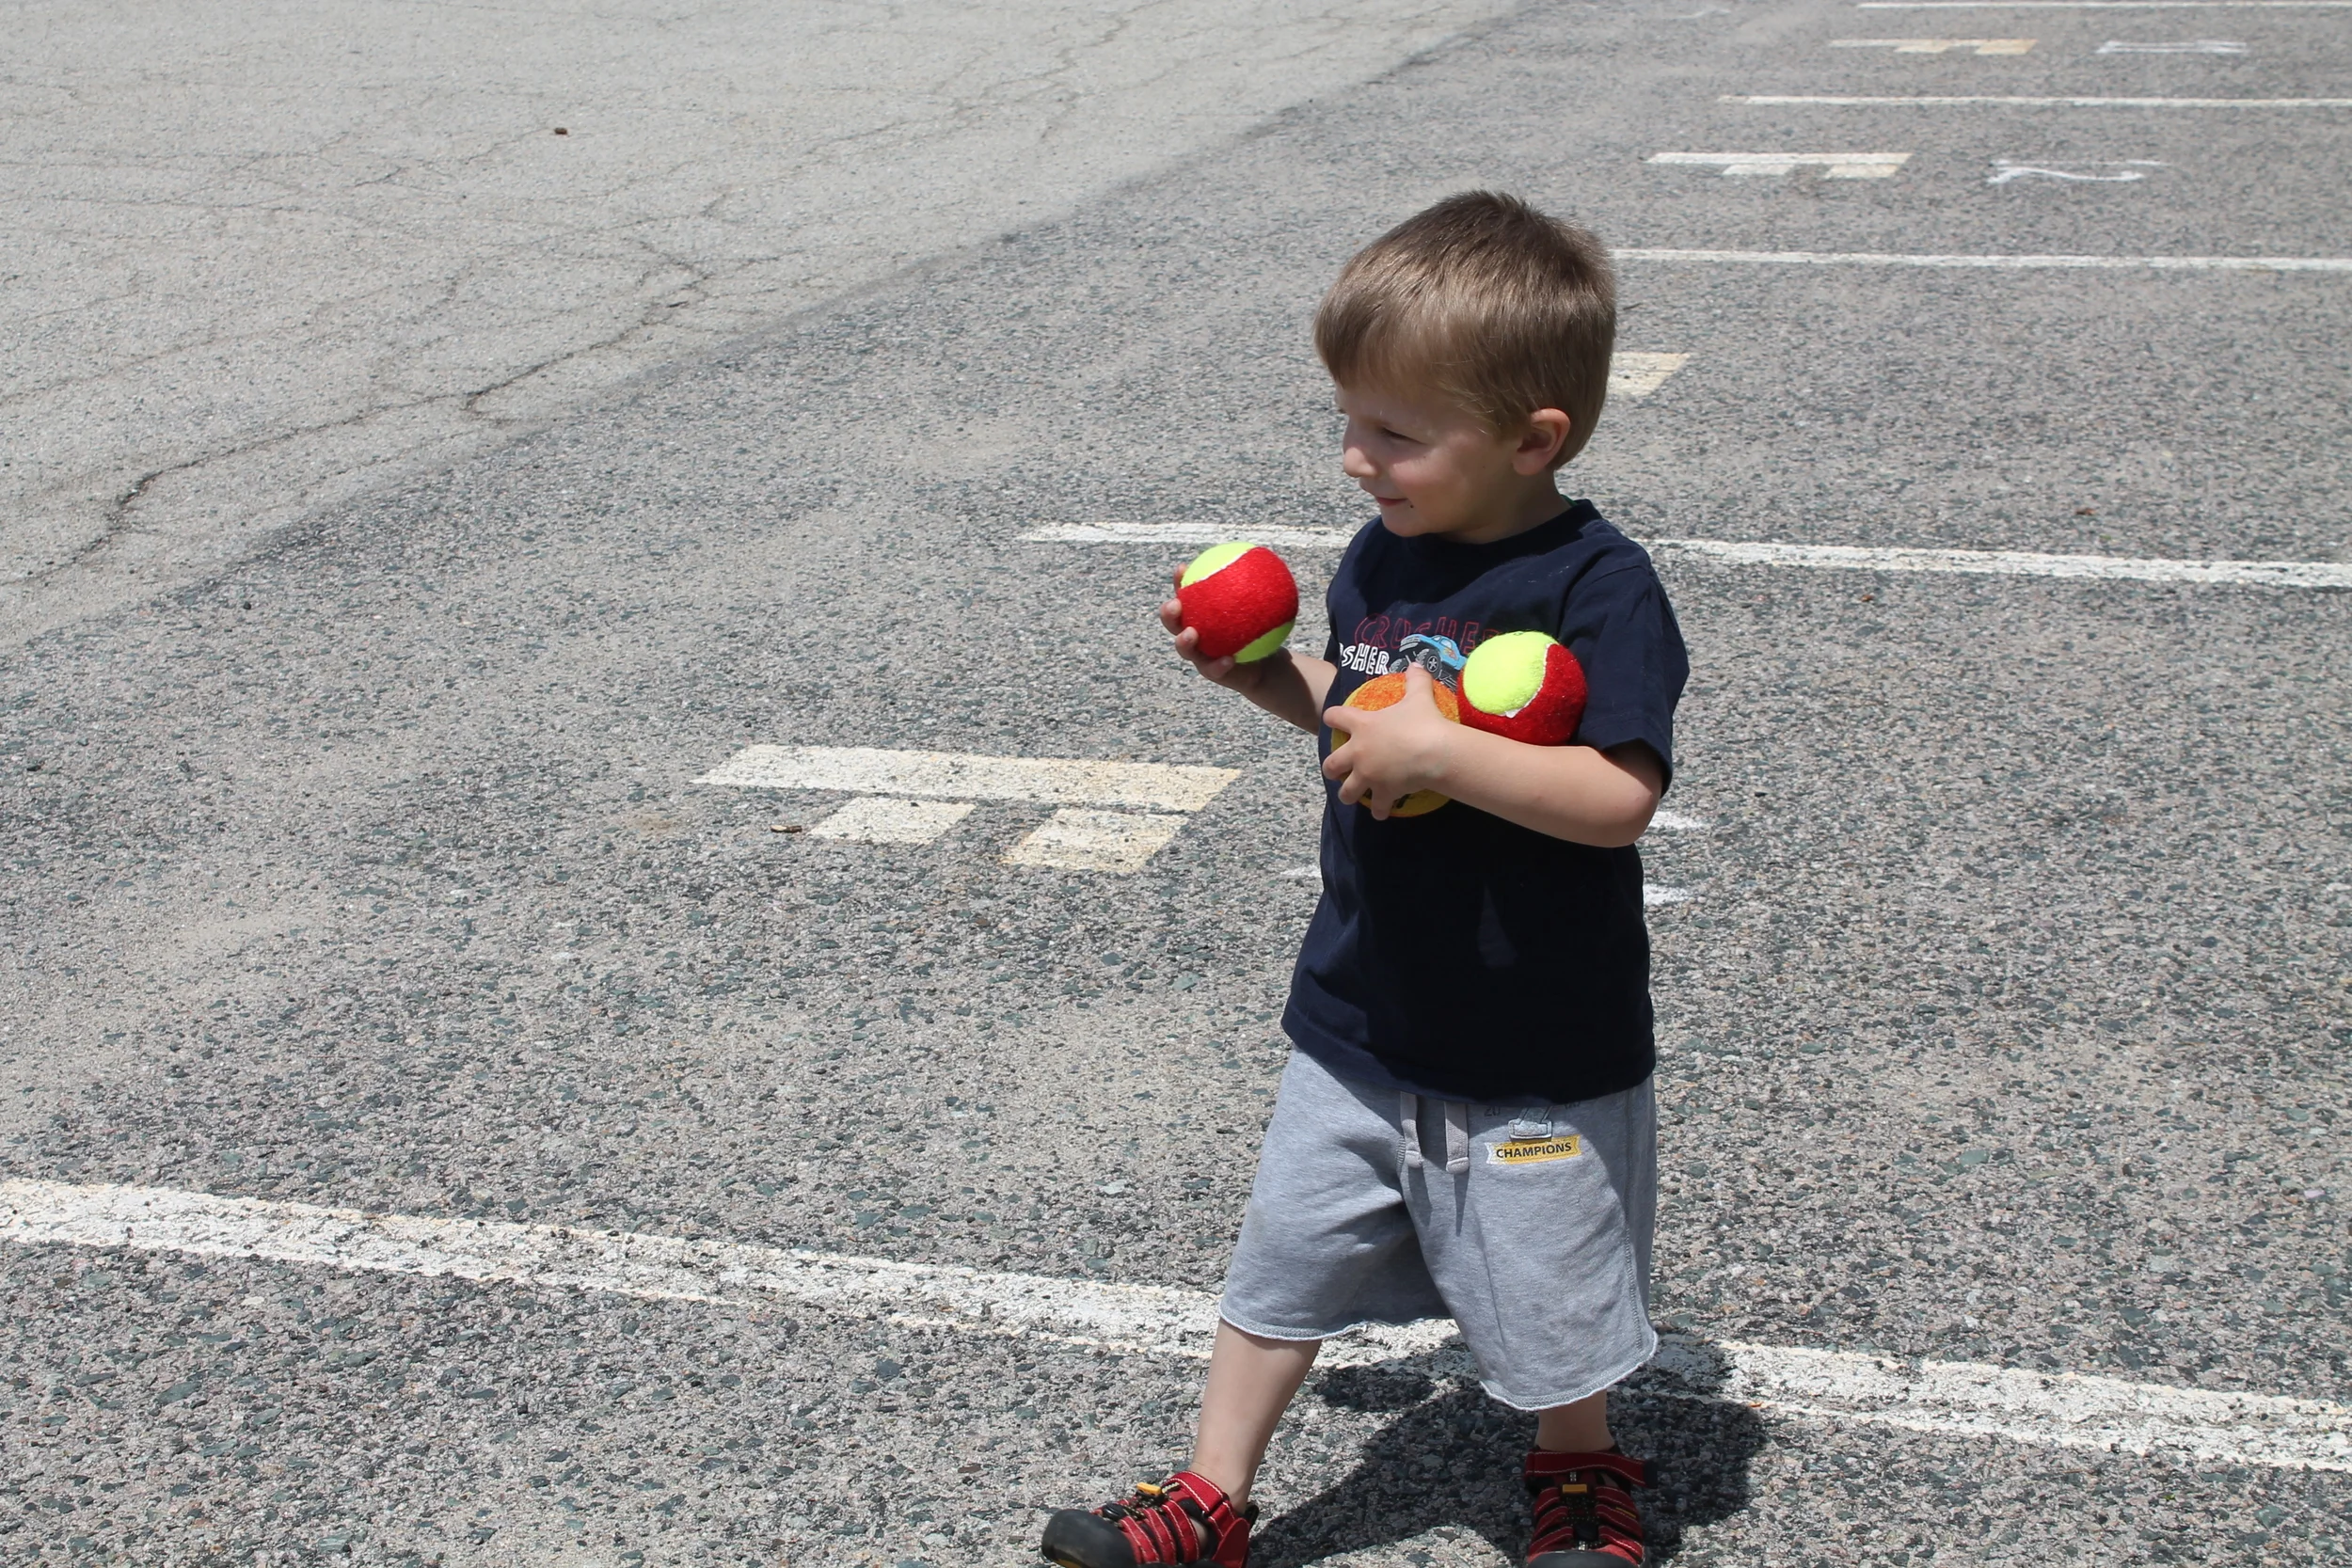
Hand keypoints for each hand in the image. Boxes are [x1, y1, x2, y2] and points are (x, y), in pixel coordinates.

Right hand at [1161, 568, 1288, 695]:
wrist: (1264, 662)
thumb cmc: (1258, 629)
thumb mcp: (1262, 607)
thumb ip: (1258, 588)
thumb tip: (1266, 561)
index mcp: (1199, 614)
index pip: (1185, 595)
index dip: (1179, 582)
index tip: (1182, 568)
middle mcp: (1193, 634)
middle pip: (1173, 623)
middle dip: (1169, 613)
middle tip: (1176, 605)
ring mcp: (1200, 655)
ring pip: (1185, 649)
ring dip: (1184, 641)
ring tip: (1191, 634)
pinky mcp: (1211, 672)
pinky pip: (1213, 669)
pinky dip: (1219, 664)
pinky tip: (1229, 659)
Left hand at [1321, 664, 1460, 818]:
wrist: (1434, 752)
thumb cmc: (1423, 721)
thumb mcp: (1419, 696)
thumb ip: (1415, 680)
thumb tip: (1417, 664)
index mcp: (1362, 726)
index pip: (1334, 717)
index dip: (1332, 717)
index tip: (1332, 719)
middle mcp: (1358, 753)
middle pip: (1331, 764)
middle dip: (1331, 769)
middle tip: (1336, 770)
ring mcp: (1368, 775)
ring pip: (1346, 792)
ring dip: (1348, 794)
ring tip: (1353, 795)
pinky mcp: (1383, 792)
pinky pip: (1378, 807)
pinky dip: (1380, 811)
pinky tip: (1381, 812)